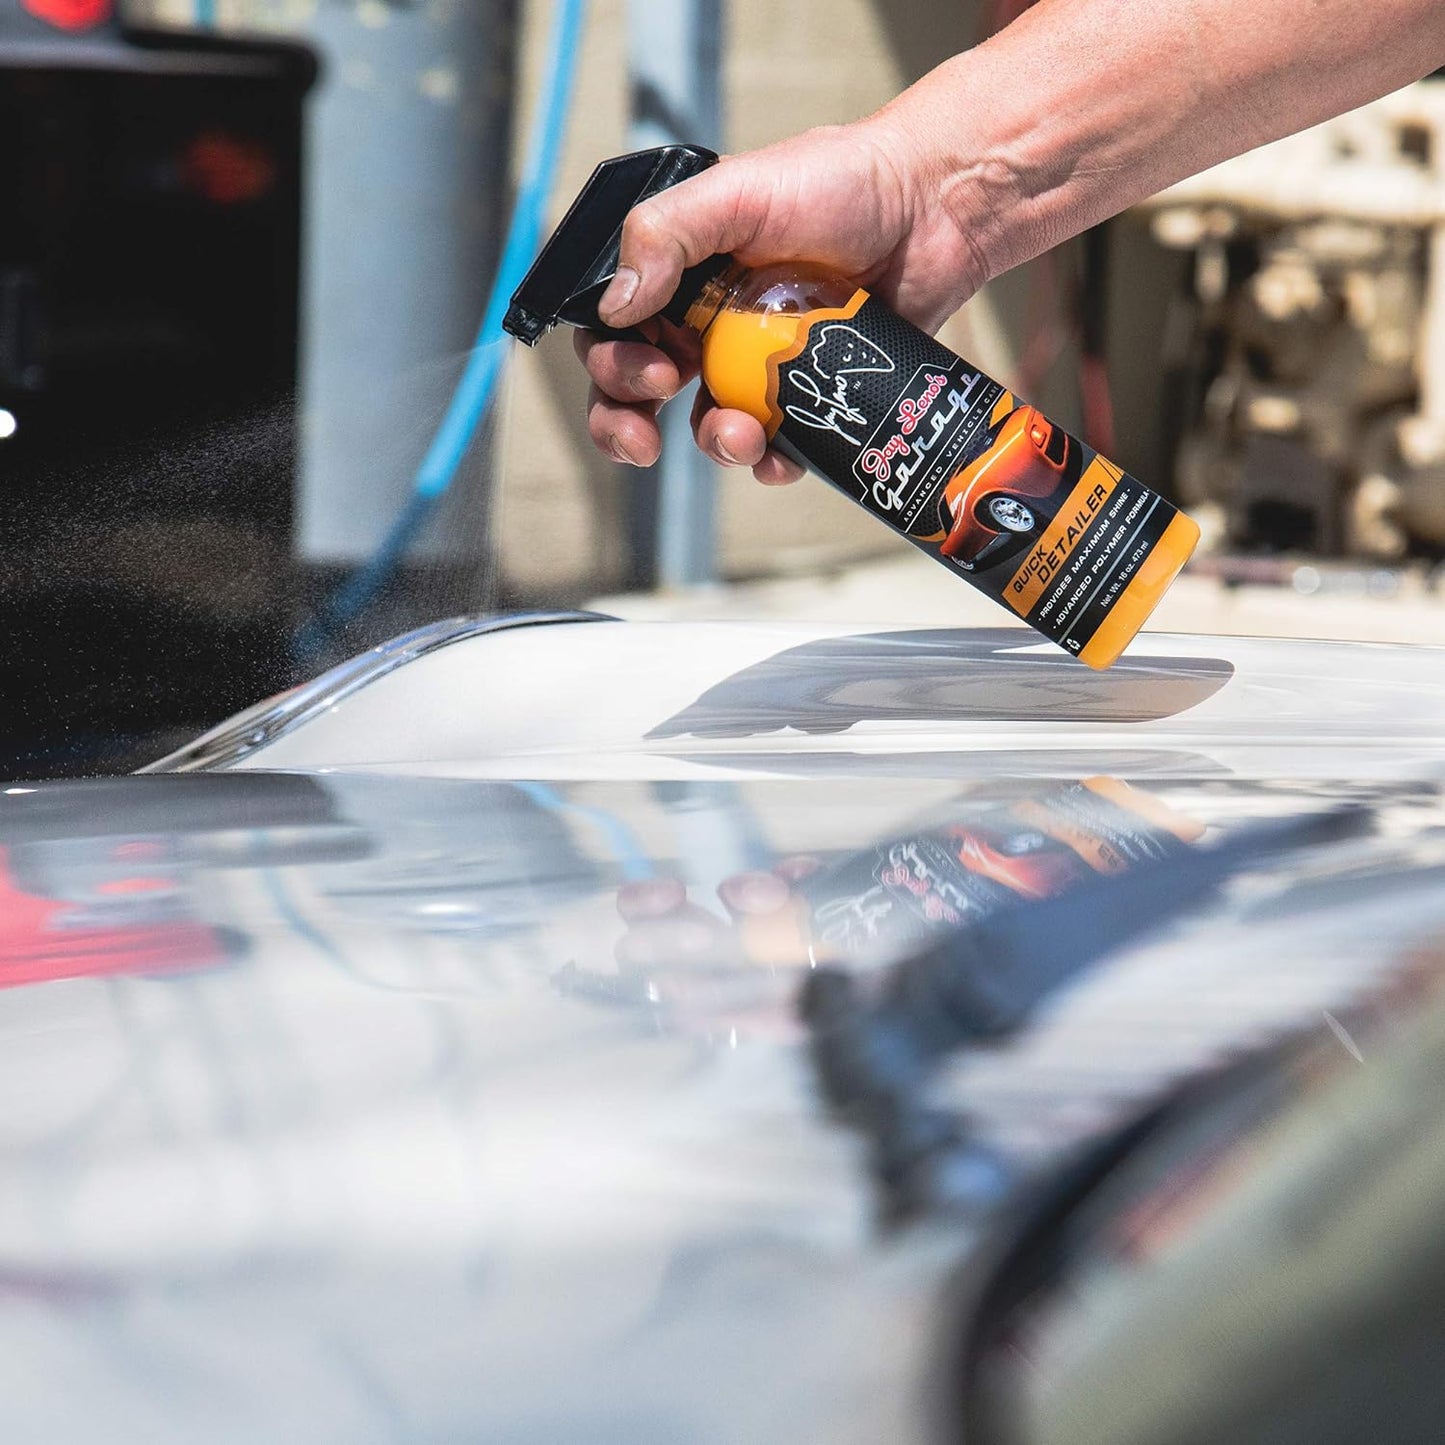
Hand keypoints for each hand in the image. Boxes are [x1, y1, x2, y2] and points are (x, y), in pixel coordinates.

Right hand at [576, 116, 985, 484]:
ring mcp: (762, 364)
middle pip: (641, 392)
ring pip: (711, 427)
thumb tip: (615, 306)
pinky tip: (780, 457)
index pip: (614, 331)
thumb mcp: (736, 192)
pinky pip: (781, 447)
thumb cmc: (840, 182)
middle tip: (644, 438)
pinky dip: (774, 462)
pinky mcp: (814, 395)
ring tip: (742, 436)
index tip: (650, 373)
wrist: (934, 207)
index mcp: (682, 275)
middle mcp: (712, 323)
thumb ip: (666, 235)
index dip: (612, 366)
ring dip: (713, 444)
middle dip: (626, 423)